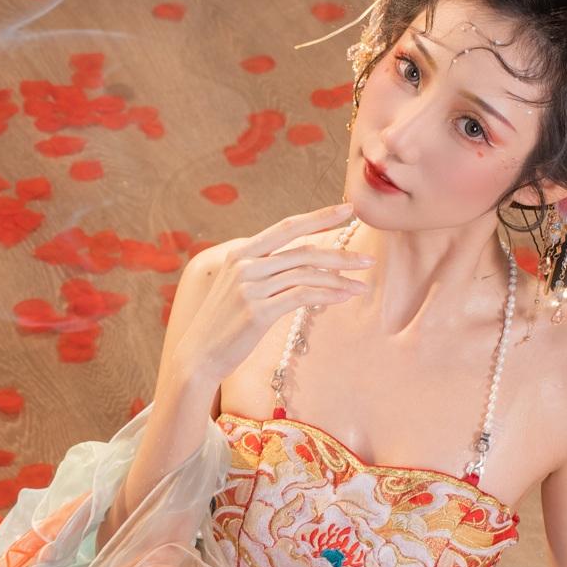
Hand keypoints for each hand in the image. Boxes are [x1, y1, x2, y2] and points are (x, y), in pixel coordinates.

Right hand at [160, 200, 373, 393]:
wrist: (198, 356)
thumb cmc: (224, 324)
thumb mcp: (239, 288)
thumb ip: (264, 270)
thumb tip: (303, 262)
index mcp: (240, 253)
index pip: (286, 227)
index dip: (319, 217)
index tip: (348, 210)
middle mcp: (244, 265)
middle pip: (302, 250)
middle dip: (339, 252)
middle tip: (367, 259)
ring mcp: (250, 287)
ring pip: (305, 273)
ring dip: (339, 279)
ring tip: (362, 285)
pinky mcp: (257, 311)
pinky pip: (301, 296)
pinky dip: (327, 295)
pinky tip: (344, 298)